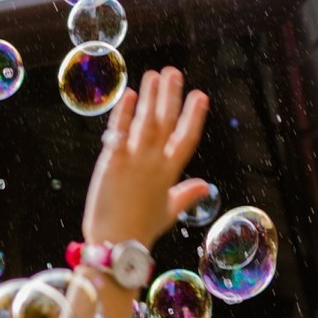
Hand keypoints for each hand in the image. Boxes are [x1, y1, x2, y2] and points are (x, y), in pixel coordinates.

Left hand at [81, 67, 212, 250]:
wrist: (115, 244)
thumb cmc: (140, 230)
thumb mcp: (168, 212)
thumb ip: (186, 194)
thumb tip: (205, 186)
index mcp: (170, 173)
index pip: (188, 138)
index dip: (194, 115)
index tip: (200, 95)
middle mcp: (155, 163)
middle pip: (167, 122)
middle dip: (171, 96)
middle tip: (173, 73)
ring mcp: (134, 161)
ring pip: (146, 121)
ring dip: (151, 96)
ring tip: (154, 75)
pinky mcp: (112, 162)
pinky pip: (120, 131)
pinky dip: (125, 112)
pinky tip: (129, 95)